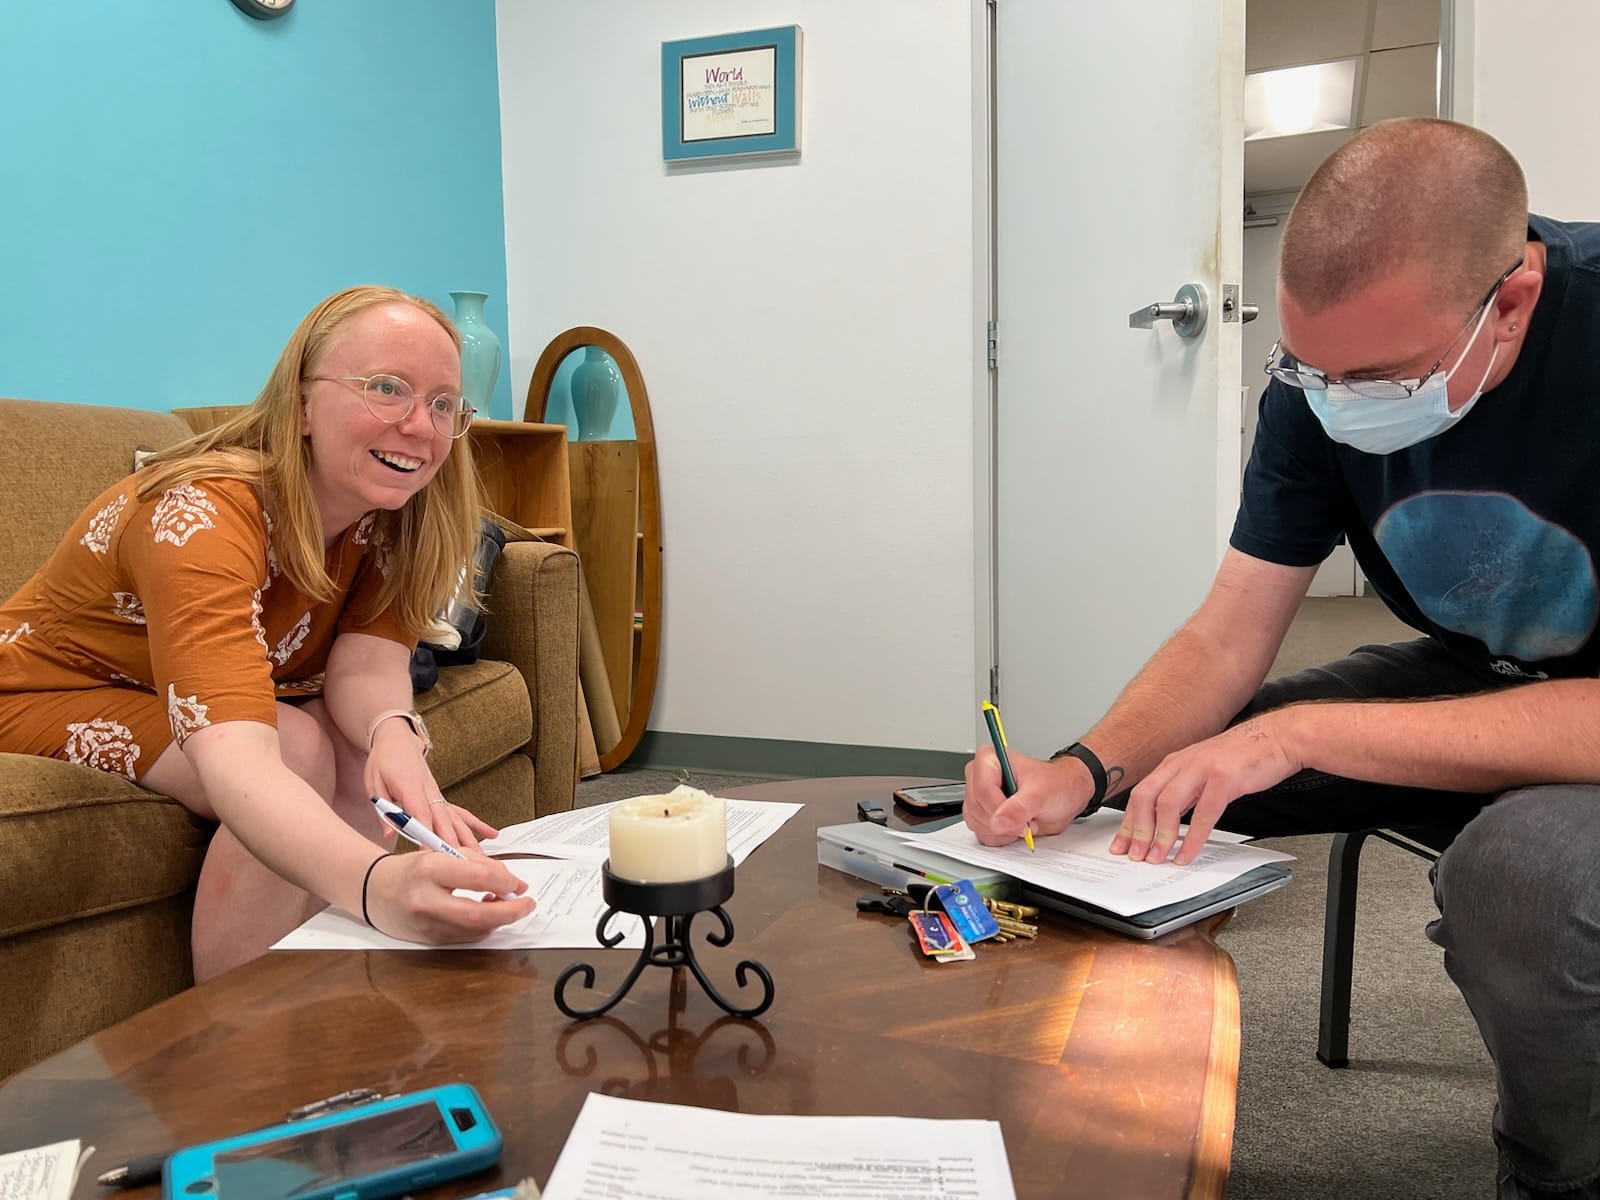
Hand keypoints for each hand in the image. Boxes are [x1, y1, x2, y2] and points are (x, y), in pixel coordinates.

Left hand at [364, 725, 498, 853]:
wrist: (398, 741)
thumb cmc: (384, 761)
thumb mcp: (374, 784)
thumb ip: (383, 810)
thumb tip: (388, 833)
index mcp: (409, 786)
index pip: (420, 813)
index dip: (425, 833)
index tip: (428, 852)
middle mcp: (429, 791)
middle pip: (443, 820)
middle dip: (450, 842)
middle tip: (458, 862)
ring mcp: (438, 795)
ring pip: (456, 819)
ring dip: (468, 838)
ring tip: (478, 857)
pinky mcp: (441, 797)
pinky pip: (462, 813)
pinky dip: (477, 824)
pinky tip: (491, 834)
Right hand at [364, 850, 534, 943]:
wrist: (373, 891)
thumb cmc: (411, 869)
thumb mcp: (440, 853)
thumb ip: (476, 863)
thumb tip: (511, 881)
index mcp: (429, 869)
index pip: (478, 877)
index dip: (506, 881)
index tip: (519, 883)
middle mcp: (425, 900)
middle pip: (477, 915)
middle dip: (510, 912)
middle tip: (527, 904)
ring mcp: (426, 925)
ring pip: (475, 930)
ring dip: (498, 919)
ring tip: (504, 904)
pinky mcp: (429, 940)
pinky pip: (465, 937)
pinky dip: (483, 927)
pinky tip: (486, 913)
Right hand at [963, 746, 1095, 845]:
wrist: (1065, 797)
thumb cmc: (1056, 785)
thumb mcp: (1042, 793)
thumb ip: (1020, 807)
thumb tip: (999, 820)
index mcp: (990, 759)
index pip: (982, 789)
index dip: (1000, 809)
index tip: (1022, 819)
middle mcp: (980, 776)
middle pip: (977, 808)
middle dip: (1004, 822)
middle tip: (1027, 820)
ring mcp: (979, 797)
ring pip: (976, 822)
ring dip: (1003, 830)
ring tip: (1023, 821)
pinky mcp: (982, 815)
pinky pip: (981, 833)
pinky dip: (1001, 837)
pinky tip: (1015, 827)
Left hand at [1109, 715, 1300, 864]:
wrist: (1278, 737)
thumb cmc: (1243, 756)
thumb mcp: (1203, 770)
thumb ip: (1184, 791)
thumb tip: (1164, 820)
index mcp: (1174, 763)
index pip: (1141, 794)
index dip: (1128, 822)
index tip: (1122, 845)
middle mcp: (1183, 763)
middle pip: (1146, 798)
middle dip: (1137, 830)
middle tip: (1135, 855)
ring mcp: (1202, 768)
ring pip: (1168, 804)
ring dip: (1160, 836)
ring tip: (1157, 858)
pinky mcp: (1225, 777)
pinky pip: (1203, 812)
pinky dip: (1192, 837)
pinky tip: (1187, 852)